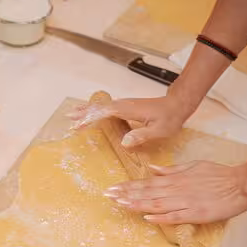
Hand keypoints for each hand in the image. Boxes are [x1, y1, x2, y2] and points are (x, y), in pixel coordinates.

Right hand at [70, 95, 194, 147]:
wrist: (177, 104)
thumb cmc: (170, 118)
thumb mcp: (159, 130)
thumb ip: (141, 135)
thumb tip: (124, 142)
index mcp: (128, 110)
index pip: (104, 112)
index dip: (91, 118)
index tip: (79, 124)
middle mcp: (124, 105)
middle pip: (99, 107)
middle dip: (84, 112)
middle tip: (68, 118)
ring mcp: (124, 105)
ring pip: (102, 106)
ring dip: (88, 110)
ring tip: (74, 115)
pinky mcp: (126, 107)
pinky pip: (107, 108)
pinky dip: (96, 110)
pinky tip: (92, 113)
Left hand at [104, 161, 246, 223]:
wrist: (241, 183)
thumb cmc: (218, 174)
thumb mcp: (192, 166)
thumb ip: (170, 170)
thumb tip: (151, 169)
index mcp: (175, 178)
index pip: (146, 183)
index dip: (128, 186)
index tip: (112, 188)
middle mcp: (177, 189)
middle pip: (147, 192)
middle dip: (126, 194)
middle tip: (108, 196)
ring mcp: (186, 202)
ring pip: (157, 203)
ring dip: (137, 204)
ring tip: (121, 205)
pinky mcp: (196, 213)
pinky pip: (175, 216)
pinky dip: (161, 217)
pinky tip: (147, 218)